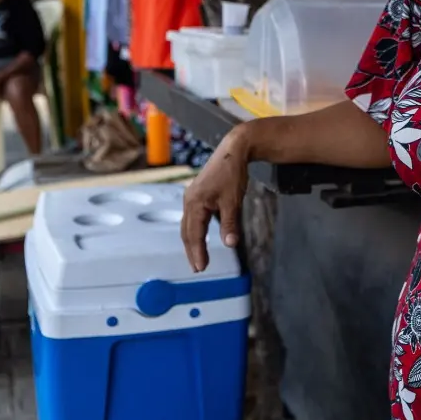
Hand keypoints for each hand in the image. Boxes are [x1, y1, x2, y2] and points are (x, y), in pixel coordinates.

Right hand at [181, 125, 251, 271]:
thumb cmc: (232, 174)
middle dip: (192, 250)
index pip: (194, 234)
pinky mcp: (196, 194)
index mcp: (195, 203)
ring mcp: (191, 196)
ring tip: (197, 257)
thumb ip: (230, 224)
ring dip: (191, 242)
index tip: (201, 268)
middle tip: (197, 268)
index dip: (197, 252)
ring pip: (187, 225)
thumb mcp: (233, 201)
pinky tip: (199, 237)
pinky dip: (194, 230)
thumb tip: (230, 244)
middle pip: (186, 231)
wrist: (233, 150)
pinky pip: (191, 217)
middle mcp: (189, 200)